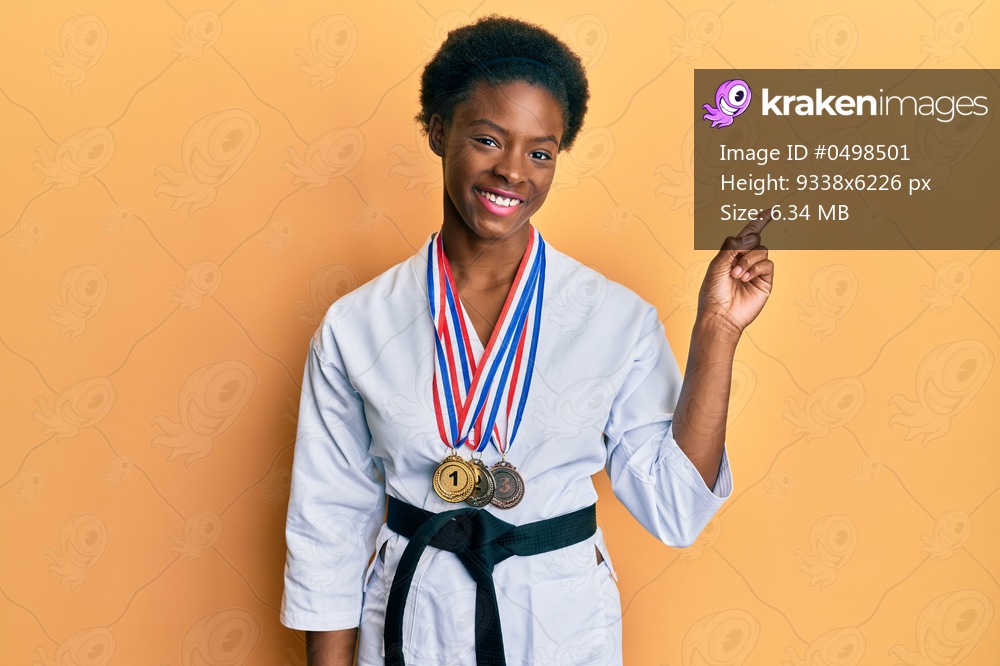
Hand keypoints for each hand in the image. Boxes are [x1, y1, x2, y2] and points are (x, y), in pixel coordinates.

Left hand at [698, 208, 773, 334]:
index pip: (747, 234)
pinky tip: (745, 278)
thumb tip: (753, 235)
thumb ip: (732, 246)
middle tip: (733, 265)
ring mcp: (756, 271)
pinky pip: (767, 264)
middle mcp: (745, 260)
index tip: (772, 210)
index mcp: (731, 254)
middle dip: (745, 247)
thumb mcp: (717, 264)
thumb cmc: (713, 292)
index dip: (759, 221)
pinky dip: (756, 268)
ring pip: (762, 250)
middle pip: (755, 239)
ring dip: (748, 261)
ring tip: (736, 275)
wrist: (720, 315)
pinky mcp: (765, 281)